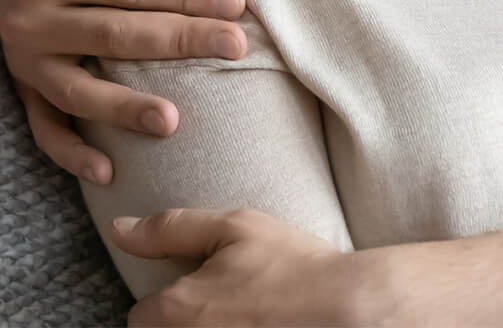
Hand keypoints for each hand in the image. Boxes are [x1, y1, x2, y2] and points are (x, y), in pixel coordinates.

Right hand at [0, 0, 246, 182]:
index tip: (236, 1)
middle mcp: (29, 19)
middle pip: (117, 36)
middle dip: (182, 42)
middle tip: (236, 45)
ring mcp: (25, 60)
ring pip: (80, 91)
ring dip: (126, 110)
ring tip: (175, 121)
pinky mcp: (24, 86)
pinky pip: (45, 127)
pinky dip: (72, 154)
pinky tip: (110, 171)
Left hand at [113, 208, 370, 327]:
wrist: (343, 308)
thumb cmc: (290, 264)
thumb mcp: (235, 226)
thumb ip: (171, 227)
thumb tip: (118, 227)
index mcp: (174, 309)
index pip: (141, 314)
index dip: (171, 297)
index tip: (204, 287)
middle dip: (186, 319)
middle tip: (227, 303)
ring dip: (207, 327)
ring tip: (243, 316)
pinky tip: (255, 325)